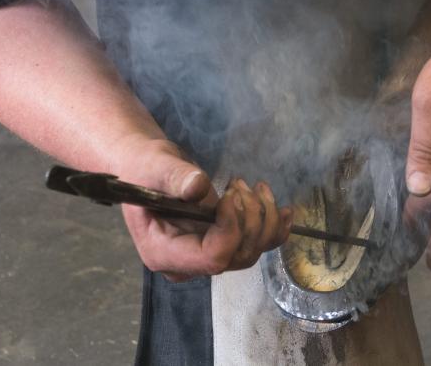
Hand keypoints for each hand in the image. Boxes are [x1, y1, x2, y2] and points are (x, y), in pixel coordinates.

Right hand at [112, 137, 292, 281]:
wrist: (147, 168)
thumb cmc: (144, 167)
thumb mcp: (155, 166)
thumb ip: (174, 177)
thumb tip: (197, 187)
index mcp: (163, 252)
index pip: (212, 258)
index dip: (231, 229)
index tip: (231, 196)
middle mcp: (187, 263)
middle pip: (236, 257)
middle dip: (251, 219)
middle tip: (240, 184)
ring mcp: (205, 257)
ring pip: (251, 251)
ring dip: (264, 218)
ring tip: (255, 186)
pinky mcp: (221, 245)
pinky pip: (256, 246)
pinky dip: (275, 228)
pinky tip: (286, 211)